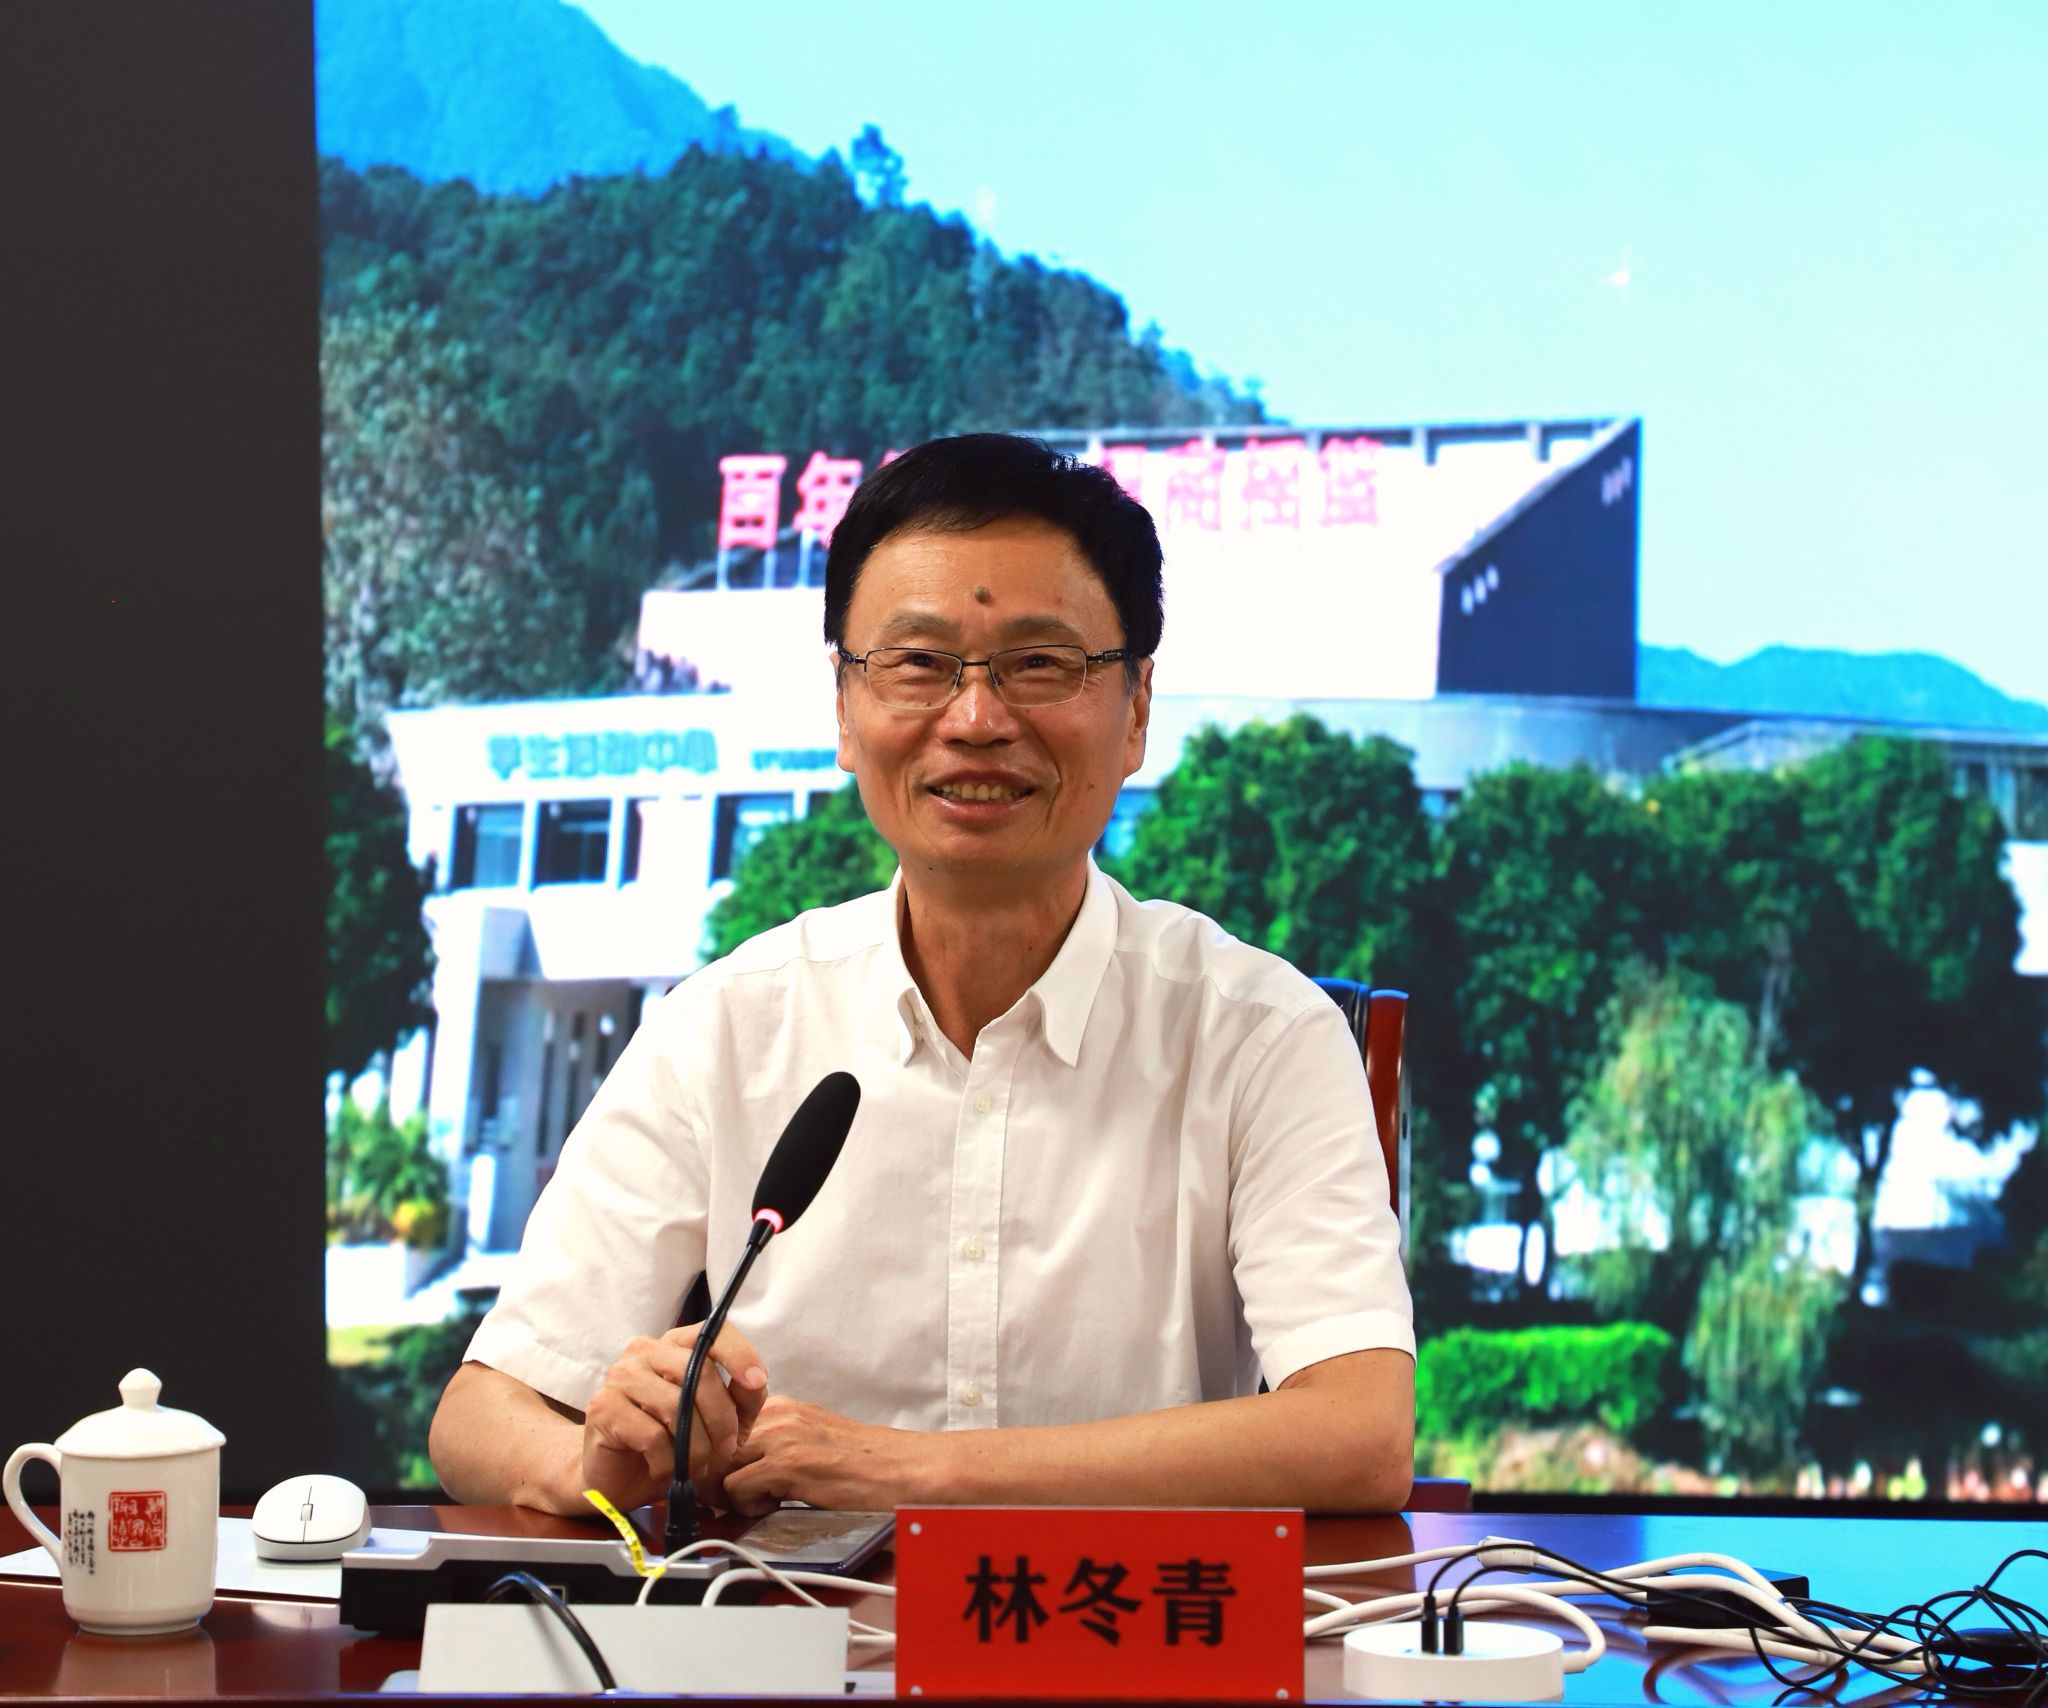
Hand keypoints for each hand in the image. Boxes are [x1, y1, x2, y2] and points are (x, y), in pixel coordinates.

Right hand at [578, 1323, 768, 1512]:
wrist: (619, 1478)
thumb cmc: (674, 1445)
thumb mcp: (721, 1422)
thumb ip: (743, 1398)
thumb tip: (756, 1380)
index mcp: (675, 1345)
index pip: (712, 1333)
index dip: (739, 1354)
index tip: (757, 1381)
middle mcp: (645, 1351)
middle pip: (698, 1372)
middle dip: (721, 1418)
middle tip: (726, 1450)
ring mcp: (620, 1376)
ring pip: (676, 1406)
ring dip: (696, 1447)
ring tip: (697, 1466)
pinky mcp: (603, 1407)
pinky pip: (652, 1435)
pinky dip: (667, 1462)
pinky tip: (664, 1471)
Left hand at [721, 1395, 930, 1515]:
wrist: (903, 1469)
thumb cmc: (864, 1464)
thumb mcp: (812, 1440)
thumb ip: (775, 1447)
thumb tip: (734, 1471)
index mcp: (781, 1406)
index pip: (721, 1429)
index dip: (719, 1462)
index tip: (728, 1483)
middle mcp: (777, 1414)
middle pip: (714, 1446)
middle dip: (719, 1478)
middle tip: (742, 1500)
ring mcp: (781, 1436)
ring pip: (718, 1467)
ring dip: (731, 1494)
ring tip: (764, 1503)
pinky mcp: (787, 1462)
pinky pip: (734, 1489)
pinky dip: (746, 1507)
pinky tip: (776, 1508)